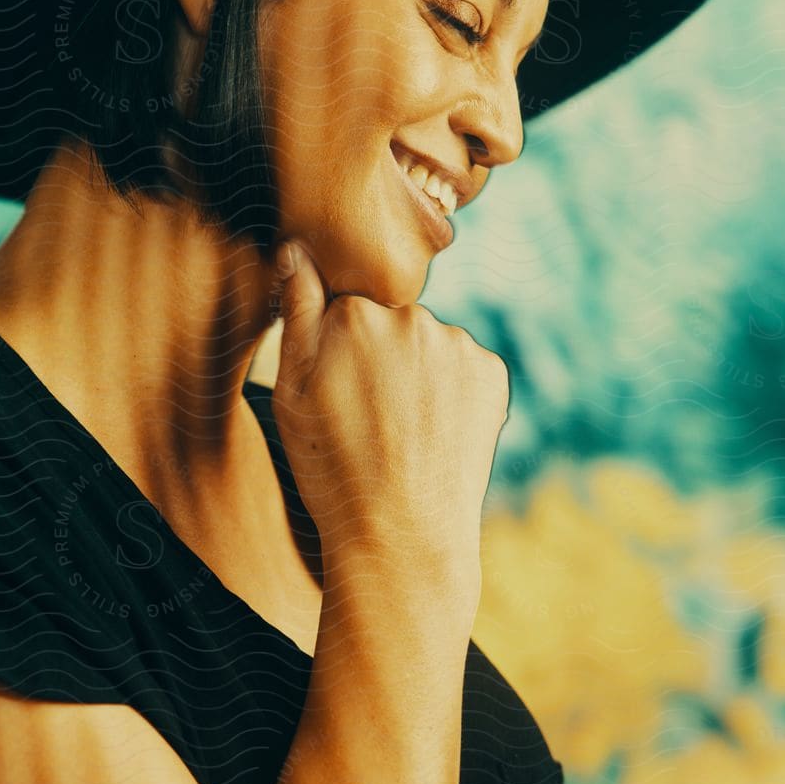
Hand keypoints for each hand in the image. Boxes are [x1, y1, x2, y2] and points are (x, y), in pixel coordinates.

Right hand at [269, 239, 509, 570]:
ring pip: (429, 345)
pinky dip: (453, 393)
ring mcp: (459, 345)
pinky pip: (465, 368)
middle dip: (380, 356)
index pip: (344, 310)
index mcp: (356, 315)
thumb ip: (297, 311)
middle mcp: (412, 317)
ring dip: (418, 373)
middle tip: (369, 419)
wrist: (400, 535)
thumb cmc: (332, 467)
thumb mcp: (292, 391)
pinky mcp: (492, 374)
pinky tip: (435, 434)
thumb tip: (297, 248)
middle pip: (390, 321)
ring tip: (403, 432)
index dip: (337, 351)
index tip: (338, 394)